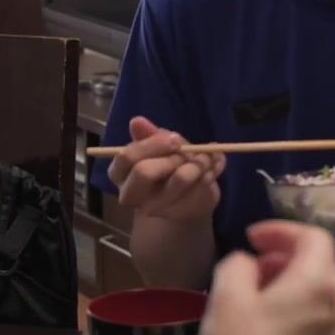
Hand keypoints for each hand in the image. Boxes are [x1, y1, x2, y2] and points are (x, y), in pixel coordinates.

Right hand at [106, 116, 225, 220]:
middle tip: (188, 152)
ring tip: (206, 158)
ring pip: (178, 179)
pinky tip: (214, 168)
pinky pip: (201, 188)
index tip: (173, 139)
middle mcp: (132, 196)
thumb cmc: (166, 168)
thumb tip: (137, 121)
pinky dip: (212, 172)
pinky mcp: (182, 213)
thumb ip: (148, 135)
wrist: (185, 202)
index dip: (151, 144)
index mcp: (120, 175)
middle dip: (171, 155)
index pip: (126, 157)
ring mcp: (156, 209)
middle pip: (144, 171)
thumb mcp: (158, 148)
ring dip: (197, 162)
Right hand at [200, 221, 334, 334]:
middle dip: (286, 254)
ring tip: (255, 293)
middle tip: (254, 263)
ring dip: (289, 281)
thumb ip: (237, 265)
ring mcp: (334, 332)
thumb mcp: (227, 296)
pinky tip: (264, 323)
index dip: (282, 229)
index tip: (251, 238)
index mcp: (316, 280)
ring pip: (319, 291)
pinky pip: (315, 315)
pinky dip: (294, 305)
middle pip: (320, 262)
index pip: (314, 236)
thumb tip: (246, 263)